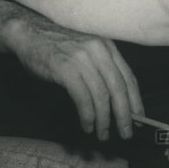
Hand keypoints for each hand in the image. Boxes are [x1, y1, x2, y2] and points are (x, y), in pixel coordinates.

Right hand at [4, 17, 142, 140]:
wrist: (29, 33)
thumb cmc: (58, 46)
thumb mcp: (87, 50)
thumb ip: (103, 68)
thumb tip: (118, 100)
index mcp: (108, 47)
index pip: (129, 77)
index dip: (135, 100)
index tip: (139, 118)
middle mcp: (99, 51)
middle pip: (118, 88)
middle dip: (124, 115)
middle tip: (126, 133)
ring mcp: (82, 59)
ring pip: (101, 95)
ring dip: (104, 119)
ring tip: (103, 134)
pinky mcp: (66, 68)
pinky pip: (82, 97)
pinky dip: (87, 115)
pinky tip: (87, 125)